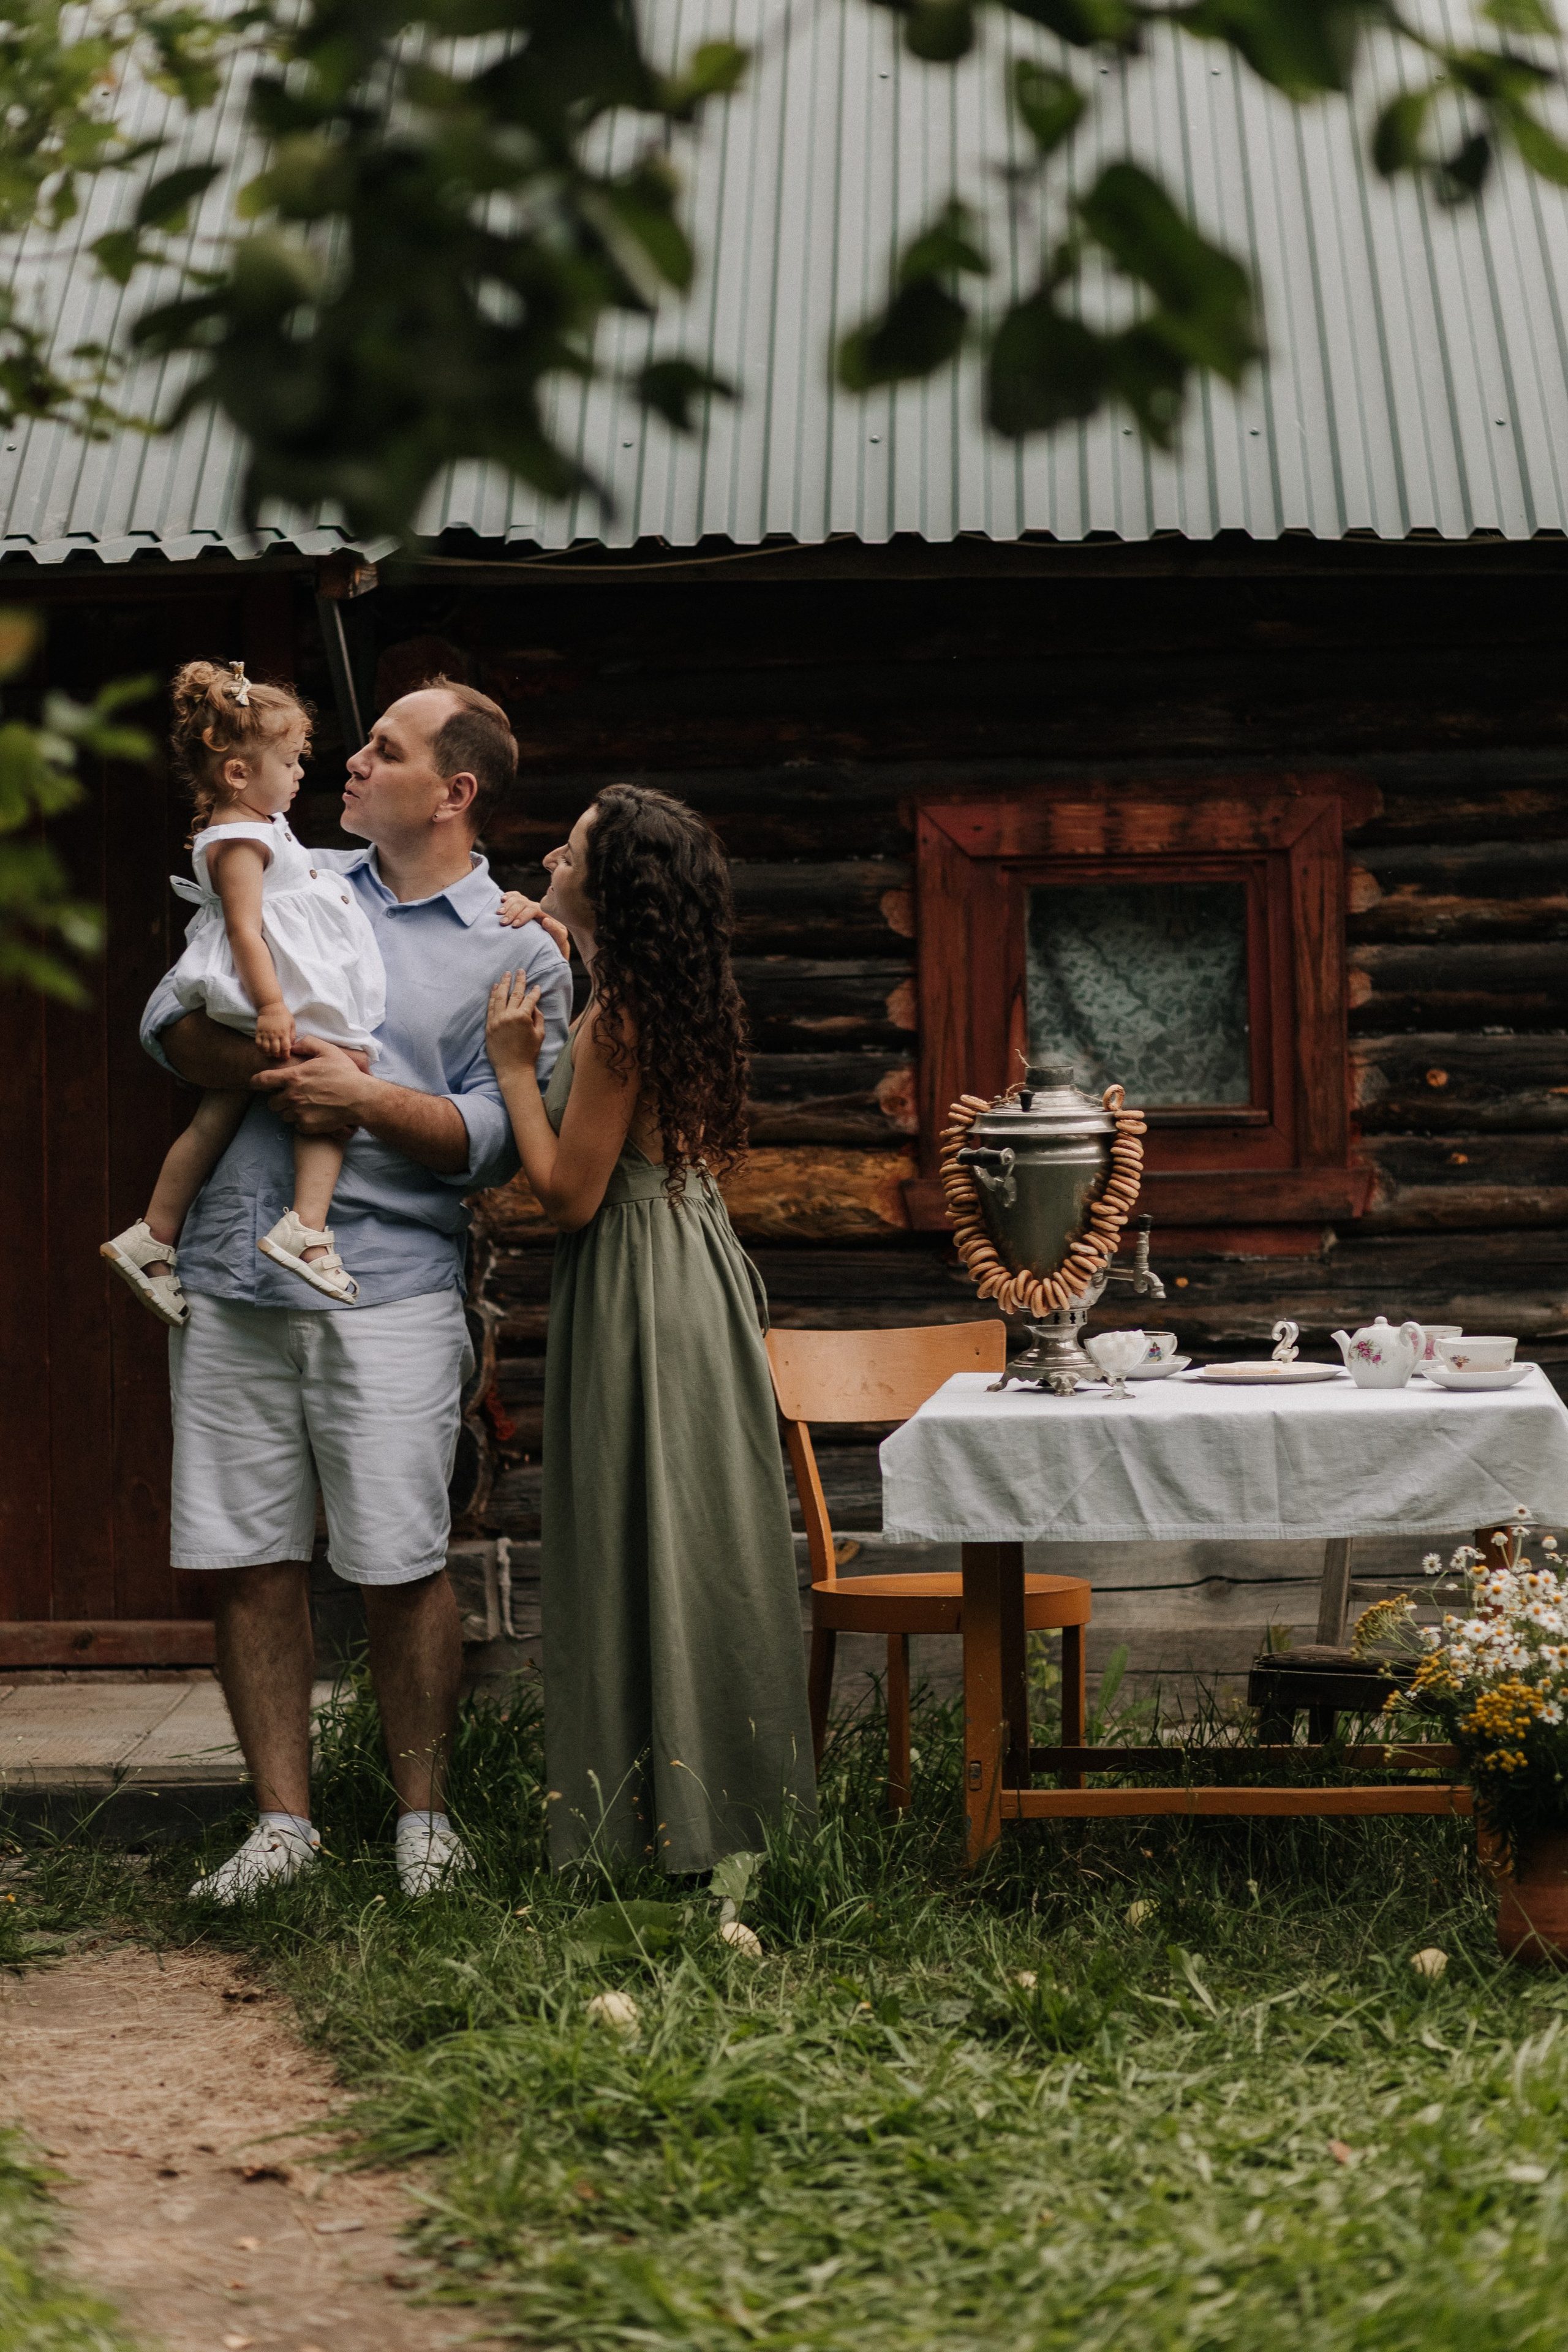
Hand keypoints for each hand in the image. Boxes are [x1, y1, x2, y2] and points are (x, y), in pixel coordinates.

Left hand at [251, 1033, 372, 1137]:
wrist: (360, 1099)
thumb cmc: (345, 1073)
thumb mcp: (328, 1051)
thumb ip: (307, 1044)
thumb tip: (293, 1047)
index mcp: (293, 1077)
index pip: (262, 1080)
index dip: (255, 1081)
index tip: (255, 1083)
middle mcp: (292, 1096)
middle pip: (271, 1103)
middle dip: (279, 1099)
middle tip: (292, 1096)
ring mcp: (299, 1113)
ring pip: (284, 1115)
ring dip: (291, 1111)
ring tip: (306, 1106)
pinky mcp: (308, 1126)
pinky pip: (297, 1126)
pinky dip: (303, 1122)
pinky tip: (315, 1115)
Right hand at [254, 1001, 295, 1059]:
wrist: (270, 1007)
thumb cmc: (283, 1015)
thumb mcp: (292, 1024)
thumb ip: (292, 1035)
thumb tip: (292, 1046)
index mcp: (284, 1033)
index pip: (285, 1048)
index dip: (286, 1055)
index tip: (286, 1057)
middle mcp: (274, 1034)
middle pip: (275, 1050)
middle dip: (278, 1055)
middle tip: (279, 1055)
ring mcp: (265, 1034)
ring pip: (266, 1049)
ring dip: (269, 1054)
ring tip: (272, 1053)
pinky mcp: (258, 1032)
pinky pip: (258, 1044)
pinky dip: (260, 1050)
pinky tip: (264, 1050)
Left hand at [487, 970, 546, 1076]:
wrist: (513, 1069)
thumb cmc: (529, 1053)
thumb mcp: (539, 1034)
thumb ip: (537, 1017)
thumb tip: (533, 1005)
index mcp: (523, 1017)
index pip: (530, 999)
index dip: (534, 992)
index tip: (536, 986)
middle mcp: (508, 1015)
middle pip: (514, 993)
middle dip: (519, 981)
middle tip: (520, 970)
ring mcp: (497, 1020)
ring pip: (500, 996)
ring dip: (504, 984)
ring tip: (506, 974)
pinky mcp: (489, 1025)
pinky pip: (490, 1006)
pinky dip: (492, 995)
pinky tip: (495, 987)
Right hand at [497, 892, 569, 958]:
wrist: (554, 943)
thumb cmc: (557, 943)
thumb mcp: (560, 939)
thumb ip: (555, 930)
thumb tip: (546, 920)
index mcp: (546, 913)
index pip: (533, 909)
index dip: (523, 915)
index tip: (515, 925)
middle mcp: (537, 907)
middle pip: (523, 903)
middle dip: (511, 912)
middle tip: (502, 922)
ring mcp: (529, 906)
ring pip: (517, 899)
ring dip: (507, 905)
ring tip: (498, 913)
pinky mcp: (522, 908)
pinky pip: (515, 897)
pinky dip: (508, 896)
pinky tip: (502, 900)